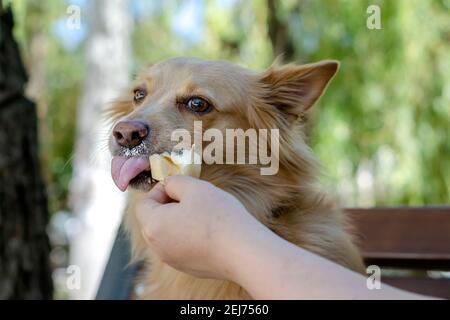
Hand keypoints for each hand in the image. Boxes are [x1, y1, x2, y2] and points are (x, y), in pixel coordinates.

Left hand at [135, 175, 263, 280]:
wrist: (243, 252)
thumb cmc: (219, 217)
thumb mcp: (195, 187)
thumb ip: (175, 182)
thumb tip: (168, 185)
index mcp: (154, 225)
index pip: (143, 204)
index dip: (159, 190)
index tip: (178, 187)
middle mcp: (158, 247)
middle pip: (153, 220)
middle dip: (168, 205)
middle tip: (191, 198)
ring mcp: (172, 259)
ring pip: (167, 234)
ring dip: (178, 221)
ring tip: (202, 214)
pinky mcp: (187, 267)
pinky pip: (180, 246)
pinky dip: (188, 236)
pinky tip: (209, 231)